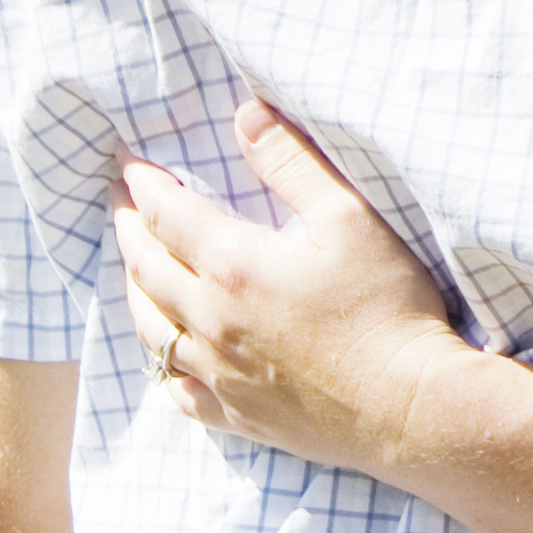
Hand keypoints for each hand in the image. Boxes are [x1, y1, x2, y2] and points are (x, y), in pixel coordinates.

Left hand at [115, 99, 473, 478]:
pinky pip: (178, 390)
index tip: (130, 165)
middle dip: (129, 230)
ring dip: (136, 290)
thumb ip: (293, 164)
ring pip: (151, 330)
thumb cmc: (388, 308)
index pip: (168, 214)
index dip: (144, 185)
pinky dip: (162, 362)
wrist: (411, 407)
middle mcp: (211, 321)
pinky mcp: (238, 416)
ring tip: (136, 268)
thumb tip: (245, 116)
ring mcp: (219, 374)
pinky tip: (169, 353)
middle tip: (121, 207)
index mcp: (233, 266)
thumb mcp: (350, 218)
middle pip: (147, 268)